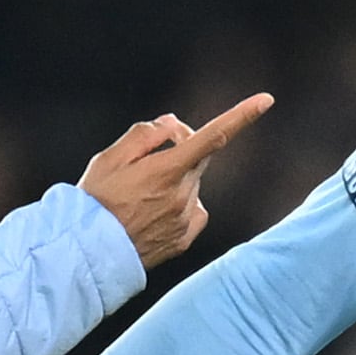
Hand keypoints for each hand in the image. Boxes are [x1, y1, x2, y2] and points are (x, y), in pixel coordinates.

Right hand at [77, 94, 273, 266]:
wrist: (89, 254)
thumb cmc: (95, 202)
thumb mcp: (109, 158)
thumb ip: (145, 135)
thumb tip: (173, 125)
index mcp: (166, 170)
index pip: (212, 136)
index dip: (241, 116)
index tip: (266, 100)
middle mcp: (183, 194)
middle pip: (198, 157)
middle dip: (180, 150)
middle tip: (147, 159)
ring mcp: (186, 219)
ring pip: (191, 185)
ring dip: (174, 181)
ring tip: (139, 198)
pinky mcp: (184, 238)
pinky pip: (192, 211)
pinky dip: (179, 206)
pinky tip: (152, 215)